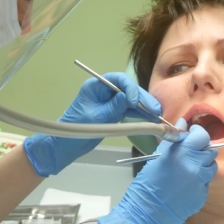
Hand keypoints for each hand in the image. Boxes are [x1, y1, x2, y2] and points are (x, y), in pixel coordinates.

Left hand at [24, 72, 160, 176]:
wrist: (66, 145)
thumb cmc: (75, 129)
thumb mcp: (95, 118)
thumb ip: (113, 108)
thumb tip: (128, 98)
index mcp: (96, 86)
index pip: (118, 80)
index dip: (129, 88)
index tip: (134, 102)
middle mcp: (104, 91)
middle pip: (128, 89)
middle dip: (142, 99)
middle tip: (155, 109)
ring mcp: (110, 101)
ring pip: (131, 100)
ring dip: (144, 107)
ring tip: (158, 115)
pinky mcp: (114, 112)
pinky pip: (130, 110)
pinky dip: (140, 115)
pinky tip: (151, 119)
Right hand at [101, 119, 217, 222]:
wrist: (149, 209)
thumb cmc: (149, 181)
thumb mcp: (158, 155)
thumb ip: (174, 139)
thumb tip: (183, 124)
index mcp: (183, 154)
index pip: (202, 136)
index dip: (198, 132)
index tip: (192, 133)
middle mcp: (196, 167)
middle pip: (210, 151)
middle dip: (201, 148)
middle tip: (190, 150)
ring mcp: (201, 182)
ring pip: (212, 167)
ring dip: (203, 164)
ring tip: (189, 167)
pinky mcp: (203, 195)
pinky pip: (206, 182)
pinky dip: (200, 179)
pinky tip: (187, 181)